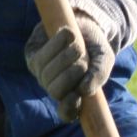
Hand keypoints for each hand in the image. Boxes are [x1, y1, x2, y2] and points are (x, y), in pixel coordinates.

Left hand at [24, 3, 114, 121]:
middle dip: (73, 72)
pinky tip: (67, 34)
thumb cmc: (94, 47)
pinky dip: (58, 42)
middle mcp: (55, 89)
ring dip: (67, 55)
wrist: (83, 23)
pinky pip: (43, 55)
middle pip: (56, 91)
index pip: (67, 113)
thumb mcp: (103, 59)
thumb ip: (99, 74)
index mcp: (74, 96)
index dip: (69, 107)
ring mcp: (42, 75)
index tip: (77, 95)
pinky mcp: (33, 57)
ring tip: (77, 43)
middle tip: (84, 58)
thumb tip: (85, 91)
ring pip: (49, 73)